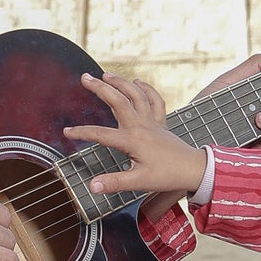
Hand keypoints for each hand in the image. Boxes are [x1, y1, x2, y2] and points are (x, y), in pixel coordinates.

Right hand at [63, 73, 207, 204]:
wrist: (193, 169)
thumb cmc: (167, 175)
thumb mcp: (139, 182)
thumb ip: (114, 182)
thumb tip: (92, 186)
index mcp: (132, 140)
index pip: (101, 134)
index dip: (82, 132)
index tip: (67, 131)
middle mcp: (141, 125)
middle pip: (118, 101)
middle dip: (100, 88)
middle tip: (84, 78)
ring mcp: (152, 121)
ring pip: (135, 95)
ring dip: (120, 82)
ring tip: (105, 74)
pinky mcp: (160, 122)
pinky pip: (154, 100)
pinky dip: (146, 89)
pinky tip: (137, 81)